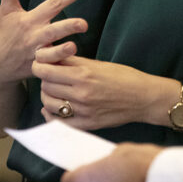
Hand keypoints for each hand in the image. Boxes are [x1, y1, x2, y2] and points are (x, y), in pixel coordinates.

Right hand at [0, 0, 91, 83]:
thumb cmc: (4, 32)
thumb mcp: (6, 9)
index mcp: (31, 18)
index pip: (54, 2)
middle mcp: (35, 35)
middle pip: (54, 29)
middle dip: (69, 26)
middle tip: (84, 24)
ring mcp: (37, 53)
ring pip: (51, 52)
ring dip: (62, 50)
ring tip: (75, 47)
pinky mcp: (39, 68)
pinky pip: (50, 68)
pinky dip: (58, 66)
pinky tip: (73, 66)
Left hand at [34, 54, 151, 130]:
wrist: (144, 97)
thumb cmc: (124, 76)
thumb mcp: (98, 64)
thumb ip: (74, 62)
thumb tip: (52, 56)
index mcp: (83, 75)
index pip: (47, 71)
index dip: (39, 65)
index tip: (40, 63)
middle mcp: (80, 94)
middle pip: (46, 86)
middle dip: (44, 79)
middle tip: (48, 75)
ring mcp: (83, 111)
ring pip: (49, 104)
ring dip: (47, 96)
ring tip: (53, 91)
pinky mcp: (87, 124)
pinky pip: (60, 123)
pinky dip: (52, 116)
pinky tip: (52, 110)